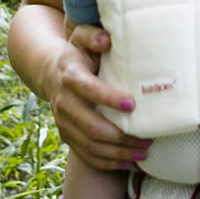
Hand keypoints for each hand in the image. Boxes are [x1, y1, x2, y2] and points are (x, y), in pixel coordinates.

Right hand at [46, 23, 149, 170]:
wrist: (53, 74)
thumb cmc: (78, 54)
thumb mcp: (81, 37)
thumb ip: (93, 36)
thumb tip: (107, 39)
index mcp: (70, 76)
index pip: (87, 89)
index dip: (108, 98)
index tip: (132, 104)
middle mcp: (63, 102)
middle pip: (91, 126)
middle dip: (120, 135)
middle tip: (147, 137)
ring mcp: (63, 122)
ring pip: (90, 145)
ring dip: (118, 152)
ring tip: (143, 151)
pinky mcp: (67, 136)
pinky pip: (86, 155)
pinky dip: (108, 162)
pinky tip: (128, 162)